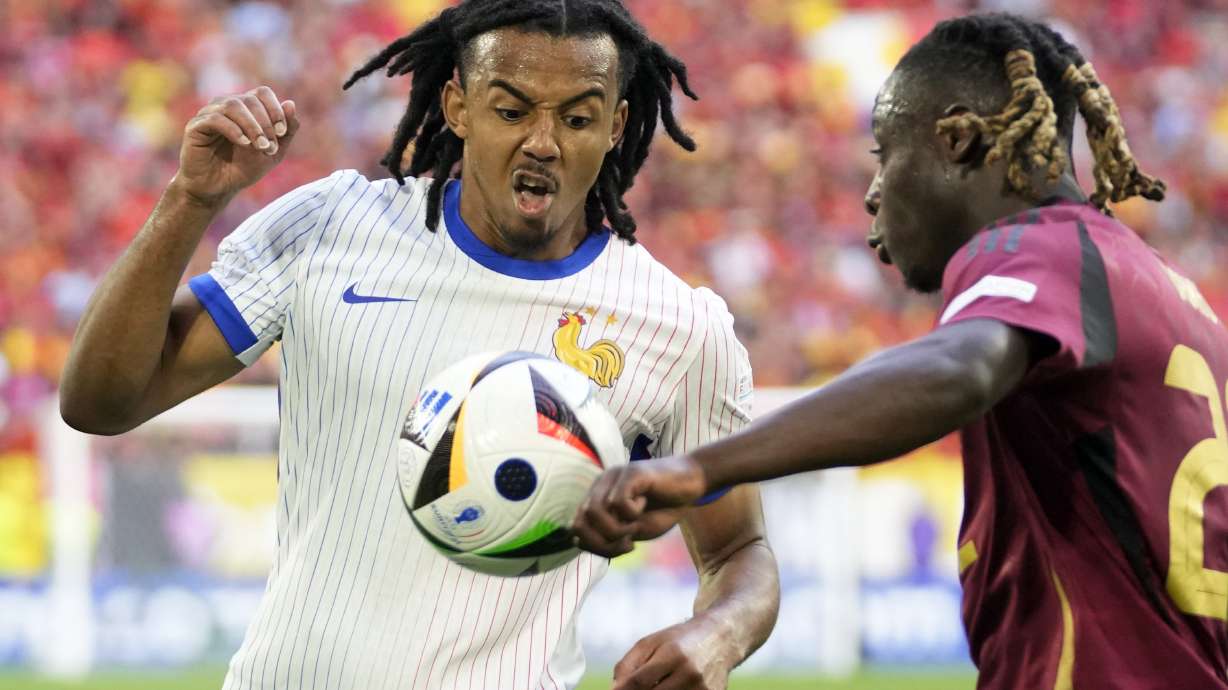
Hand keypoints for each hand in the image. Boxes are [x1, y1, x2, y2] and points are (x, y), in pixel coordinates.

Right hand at [172, 86, 299, 205]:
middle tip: (270, 147)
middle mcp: (226, 106)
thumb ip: (287, 131)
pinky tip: (244, 144)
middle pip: (250, 99)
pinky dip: (234, 130)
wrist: (217, 189)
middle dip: (266, 123)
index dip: (275, 109)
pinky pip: (215, 119)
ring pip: (233, 105)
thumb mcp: (273, 152)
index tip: (282, 132)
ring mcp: (209, 113)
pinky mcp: (196, 126)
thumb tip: (291, 104)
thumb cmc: (243, 169)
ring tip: (260, 146)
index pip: (262, 93)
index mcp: (246, 108)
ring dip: (252, 126)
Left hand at [572, 455, 706, 557]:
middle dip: (603, 543)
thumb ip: (608, 537)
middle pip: (580, 522)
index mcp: (597, 498)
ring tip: (635, 526)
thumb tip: (579, 541)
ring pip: (594, 512)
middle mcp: (600, 484)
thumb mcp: (633, 530)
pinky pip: (618, 501)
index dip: (595, 546)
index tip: (622, 548)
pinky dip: (631, 513)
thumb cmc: (663, 508)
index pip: (577, 528)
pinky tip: (644, 504)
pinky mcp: (631, 472)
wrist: (692, 484)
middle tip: (628, 544)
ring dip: (616, 530)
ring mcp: (614, 476)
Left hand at [610, 618, 733, 689]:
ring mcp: (702, 689)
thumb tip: (615, 689)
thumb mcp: (651, 643)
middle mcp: (690, 673)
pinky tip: (670, 686)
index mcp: (673, 654)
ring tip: (657, 683)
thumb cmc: (678, 640)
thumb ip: (628, 664)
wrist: (720, 639)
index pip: (639, 682)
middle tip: (635, 688)